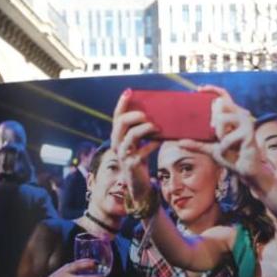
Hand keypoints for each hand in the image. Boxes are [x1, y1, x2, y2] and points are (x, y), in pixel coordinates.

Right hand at [111, 91, 160, 213]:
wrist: (139, 185)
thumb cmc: (141, 159)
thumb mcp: (139, 142)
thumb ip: (142, 129)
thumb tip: (156, 113)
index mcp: (118, 136)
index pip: (116, 116)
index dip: (122, 103)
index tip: (129, 91)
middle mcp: (117, 144)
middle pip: (121, 124)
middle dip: (135, 116)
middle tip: (148, 115)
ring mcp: (123, 155)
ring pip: (131, 136)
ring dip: (145, 129)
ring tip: (157, 127)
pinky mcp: (132, 164)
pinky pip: (142, 151)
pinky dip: (152, 144)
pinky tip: (159, 141)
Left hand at [195, 85, 265, 195]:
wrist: (245, 170)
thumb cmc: (231, 157)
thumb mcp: (211, 149)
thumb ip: (197, 144)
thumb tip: (180, 142)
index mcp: (233, 115)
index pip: (223, 96)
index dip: (212, 89)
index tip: (199, 89)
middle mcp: (240, 115)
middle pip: (219, 105)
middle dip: (213, 121)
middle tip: (217, 136)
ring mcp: (246, 122)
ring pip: (221, 119)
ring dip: (218, 136)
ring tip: (225, 145)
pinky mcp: (248, 132)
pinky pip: (226, 138)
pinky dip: (224, 148)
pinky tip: (233, 152)